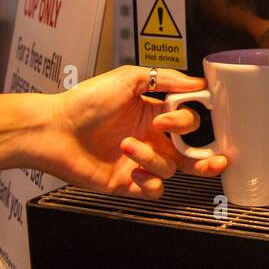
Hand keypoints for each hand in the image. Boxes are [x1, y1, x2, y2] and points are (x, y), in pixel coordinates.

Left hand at [39, 65, 226, 199]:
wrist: (53, 130)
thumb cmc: (84, 102)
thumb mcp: (127, 78)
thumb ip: (164, 78)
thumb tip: (197, 81)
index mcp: (154, 114)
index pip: (189, 122)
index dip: (187, 122)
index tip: (170, 118)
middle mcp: (151, 139)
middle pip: (192, 153)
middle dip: (208, 158)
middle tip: (215, 159)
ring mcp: (140, 162)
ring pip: (171, 169)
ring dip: (154, 158)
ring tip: (127, 146)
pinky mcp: (127, 183)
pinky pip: (155, 190)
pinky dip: (150, 182)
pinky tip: (133, 170)